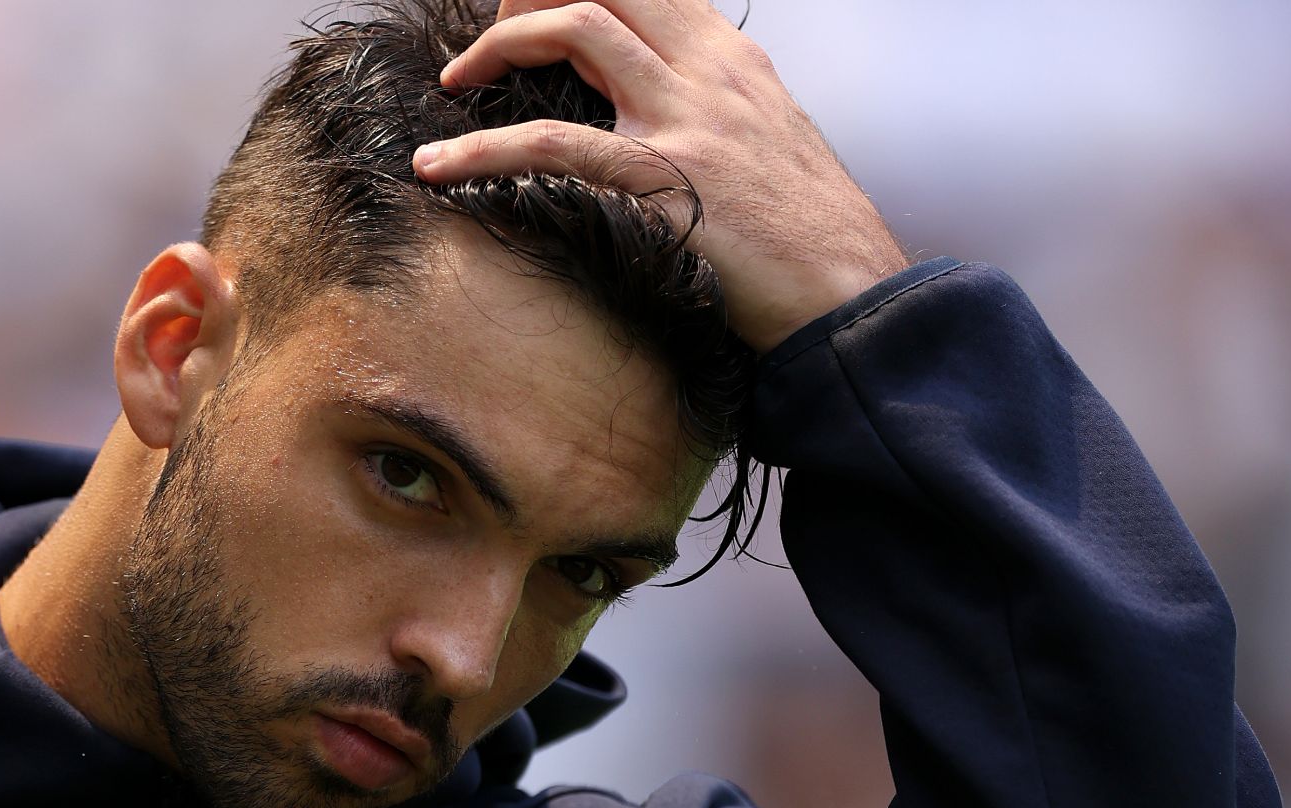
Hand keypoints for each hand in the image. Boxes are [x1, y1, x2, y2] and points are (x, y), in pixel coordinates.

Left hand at [413, 0, 908, 352]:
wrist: (850, 296)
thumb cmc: (809, 237)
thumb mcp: (769, 145)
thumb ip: (714, 111)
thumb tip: (654, 113)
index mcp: (734, 61)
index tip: (532, 10)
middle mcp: (710, 72)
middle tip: (486, 42)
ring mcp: (687, 120)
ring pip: (579, 28)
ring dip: (500, 44)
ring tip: (456, 81)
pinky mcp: (662, 180)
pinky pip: (552, 144)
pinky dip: (482, 150)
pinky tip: (440, 167)